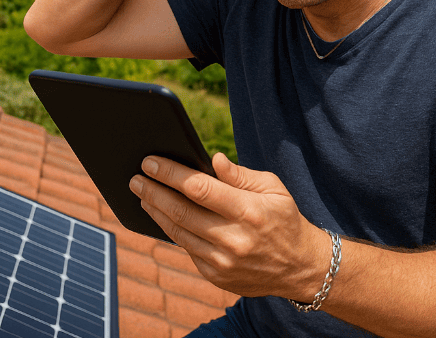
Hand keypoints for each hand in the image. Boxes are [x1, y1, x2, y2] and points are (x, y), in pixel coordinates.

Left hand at [128, 152, 329, 299]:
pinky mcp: (216, 276)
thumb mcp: (272, 188)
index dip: (170, 173)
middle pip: (181, 211)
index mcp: (249, 211)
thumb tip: (213, 159)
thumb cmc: (283, 218)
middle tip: (135, 178)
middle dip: (153, 191)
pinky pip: (187, 249)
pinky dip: (172, 231)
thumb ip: (240, 175)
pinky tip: (162, 216)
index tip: (150, 162)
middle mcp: (234, 239)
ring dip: (155, 211)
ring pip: (178, 232)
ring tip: (142, 194)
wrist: (300, 267)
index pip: (199, 188)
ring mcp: (223, 262)